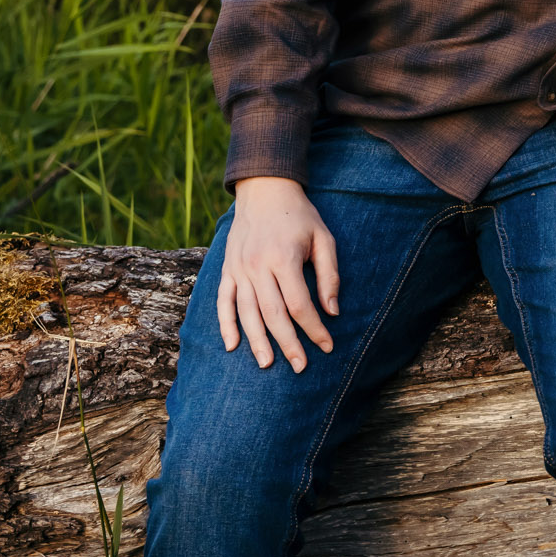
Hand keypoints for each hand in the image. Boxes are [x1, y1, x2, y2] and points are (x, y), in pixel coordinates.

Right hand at [218, 176, 340, 372]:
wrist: (264, 190)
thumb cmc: (299, 215)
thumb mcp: (324, 238)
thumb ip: (329, 275)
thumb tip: (332, 311)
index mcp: (284, 258)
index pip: (299, 305)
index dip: (314, 329)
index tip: (327, 346)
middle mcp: (257, 266)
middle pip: (272, 315)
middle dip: (288, 344)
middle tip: (301, 367)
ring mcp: (239, 269)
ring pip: (246, 313)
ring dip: (257, 341)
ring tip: (268, 364)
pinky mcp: (227, 269)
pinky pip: (223, 302)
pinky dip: (226, 325)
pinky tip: (233, 345)